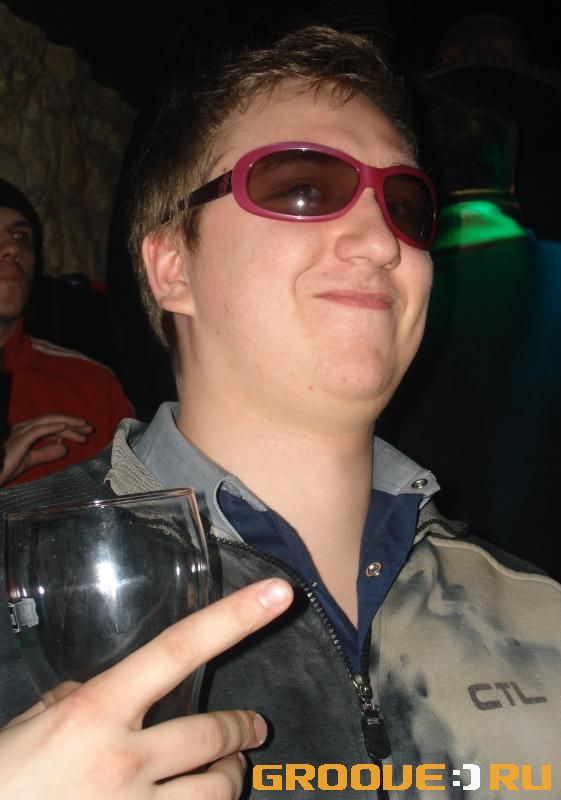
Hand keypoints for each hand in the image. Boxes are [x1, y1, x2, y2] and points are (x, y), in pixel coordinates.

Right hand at [0, 414, 92, 484]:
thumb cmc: (3, 466)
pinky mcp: (20, 439)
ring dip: (68, 423)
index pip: (52, 426)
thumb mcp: (29, 460)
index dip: (69, 428)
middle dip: (73, 423)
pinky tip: (65, 427)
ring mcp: (22, 431)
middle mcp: (25, 428)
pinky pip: (38, 430)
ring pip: (49, 422)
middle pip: (53, 421)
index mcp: (27, 432)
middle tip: (90, 429)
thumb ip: (45, 453)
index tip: (84, 434)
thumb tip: (64, 448)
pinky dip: (53, 427)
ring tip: (84, 427)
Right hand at [0, 577, 292, 798]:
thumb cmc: (3, 779)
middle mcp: (122, 760)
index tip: (278, 594)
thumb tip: (98, 690)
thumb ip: (76, 702)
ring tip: (231, 770)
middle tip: (252, 728)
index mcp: (94, 711)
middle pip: (213, 734)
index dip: (233, 618)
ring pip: (217, 791)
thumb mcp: (30, 726)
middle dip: (241, 728)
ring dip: (232, 777)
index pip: (178, 649)